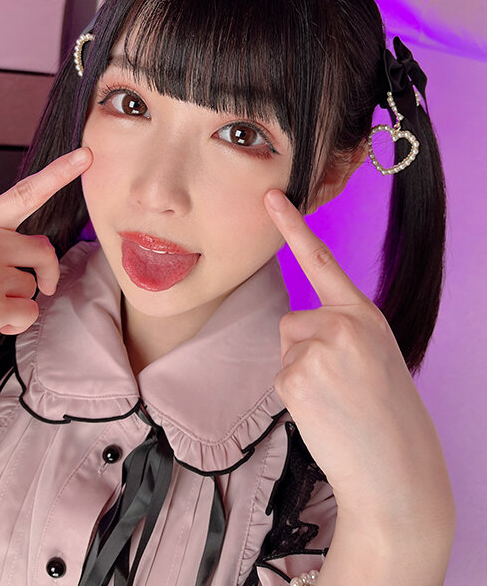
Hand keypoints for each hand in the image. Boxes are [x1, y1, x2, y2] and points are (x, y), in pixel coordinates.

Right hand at [0, 147, 92, 388]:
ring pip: (35, 285)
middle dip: (42, 271)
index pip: (23, 193)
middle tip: (27, 287)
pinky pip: (29, 313)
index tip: (86, 156)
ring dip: (16, 301)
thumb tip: (28, 247)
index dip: (59, 173)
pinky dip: (14, 324)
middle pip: (43, 249)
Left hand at [264, 189, 453, 530]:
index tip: (270, 196)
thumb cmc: (387, 417)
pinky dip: (295, 397)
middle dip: (304, 350)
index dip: (293, 226)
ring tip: (334, 401)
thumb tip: (297, 329)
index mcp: (365, 315)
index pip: (323, 261)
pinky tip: (323, 413)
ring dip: (300, 373)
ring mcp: (318, 349)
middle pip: (292, 321)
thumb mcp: (376, 355)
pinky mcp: (295, 377)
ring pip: (285, 348)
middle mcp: (343, 324)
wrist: (397, 472)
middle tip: (338, 387)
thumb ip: (342, 330)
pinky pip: (279, 376)